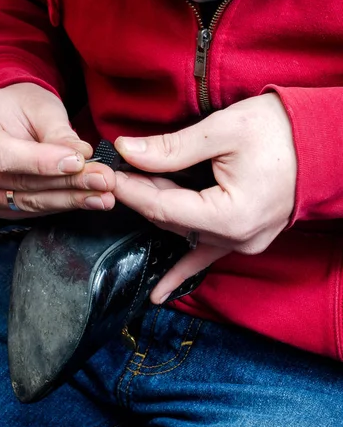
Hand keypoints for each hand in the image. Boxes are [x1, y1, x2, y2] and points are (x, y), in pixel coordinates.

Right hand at [0, 83, 115, 217]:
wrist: (8, 118)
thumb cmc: (21, 106)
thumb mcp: (42, 107)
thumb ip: (59, 133)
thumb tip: (82, 157)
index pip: (3, 155)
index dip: (42, 162)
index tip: (78, 161)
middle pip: (20, 183)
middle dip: (68, 182)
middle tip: (104, 179)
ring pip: (30, 202)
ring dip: (71, 199)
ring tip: (104, 194)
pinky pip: (33, 211)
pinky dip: (64, 204)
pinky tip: (91, 199)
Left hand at [113, 93, 296, 303]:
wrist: (324, 140)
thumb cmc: (281, 131)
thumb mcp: (222, 131)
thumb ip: (170, 148)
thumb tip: (128, 150)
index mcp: (230, 216)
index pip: (161, 207)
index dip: (129, 189)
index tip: (104, 173)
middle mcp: (236, 238)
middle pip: (170, 219)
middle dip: (141, 194)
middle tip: (116, 169)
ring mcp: (242, 242)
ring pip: (183, 230)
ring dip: (157, 210)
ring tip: (128, 193)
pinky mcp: (244, 237)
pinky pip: (205, 255)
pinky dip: (181, 269)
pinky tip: (158, 295)